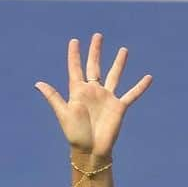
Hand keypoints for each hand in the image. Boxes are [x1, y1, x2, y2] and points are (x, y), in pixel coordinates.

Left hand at [35, 32, 151, 156]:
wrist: (91, 150)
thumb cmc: (75, 134)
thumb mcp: (63, 113)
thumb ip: (53, 97)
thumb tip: (37, 83)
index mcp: (78, 92)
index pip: (76, 69)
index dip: (74, 55)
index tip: (74, 41)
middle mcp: (93, 92)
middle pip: (95, 66)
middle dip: (96, 51)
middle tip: (98, 36)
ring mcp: (107, 98)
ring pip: (114, 75)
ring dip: (119, 63)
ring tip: (124, 50)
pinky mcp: (119, 107)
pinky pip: (132, 94)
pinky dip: (140, 87)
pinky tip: (149, 77)